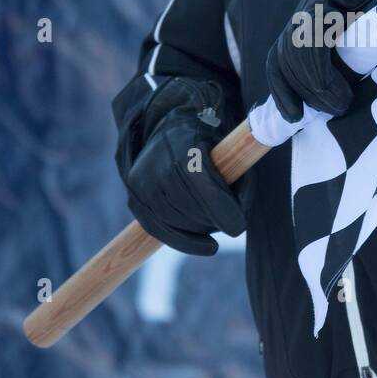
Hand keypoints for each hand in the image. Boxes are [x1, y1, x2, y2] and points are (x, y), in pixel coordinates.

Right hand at [113, 75, 246, 254]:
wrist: (171, 132)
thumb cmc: (211, 147)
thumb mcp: (233, 154)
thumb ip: (241, 184)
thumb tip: (238, 223)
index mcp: (183, 144)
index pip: (199, 180)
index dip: (220, 207)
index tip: (238, 226)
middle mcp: (156, 162)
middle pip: (188, 205)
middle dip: (214, 219)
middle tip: (232, 222)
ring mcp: (141, 181)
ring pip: (174, 220)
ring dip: (200, 229)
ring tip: (216, 222)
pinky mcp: (135, 198)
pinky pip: (158, 229)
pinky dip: (184, 241)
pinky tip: (205, 245)